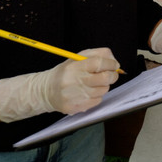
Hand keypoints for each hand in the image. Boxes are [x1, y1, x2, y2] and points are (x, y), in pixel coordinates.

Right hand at [0, 49, 120, 120]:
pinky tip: (87, 92)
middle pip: (105, 78)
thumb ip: (98, 55)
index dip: (111, 64)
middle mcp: (75, 81)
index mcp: (75, 66)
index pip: (100, 63)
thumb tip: (115, 62)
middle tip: (111, 74)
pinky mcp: (76, 107)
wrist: (46, 91)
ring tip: (93, 84)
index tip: (115, 65)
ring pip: (103, 90)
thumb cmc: (66, 72)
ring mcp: (76, 95)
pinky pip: (97, 101)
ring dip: (103, 86)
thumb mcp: (78, 58)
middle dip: (112, 76)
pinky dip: (96, 96)